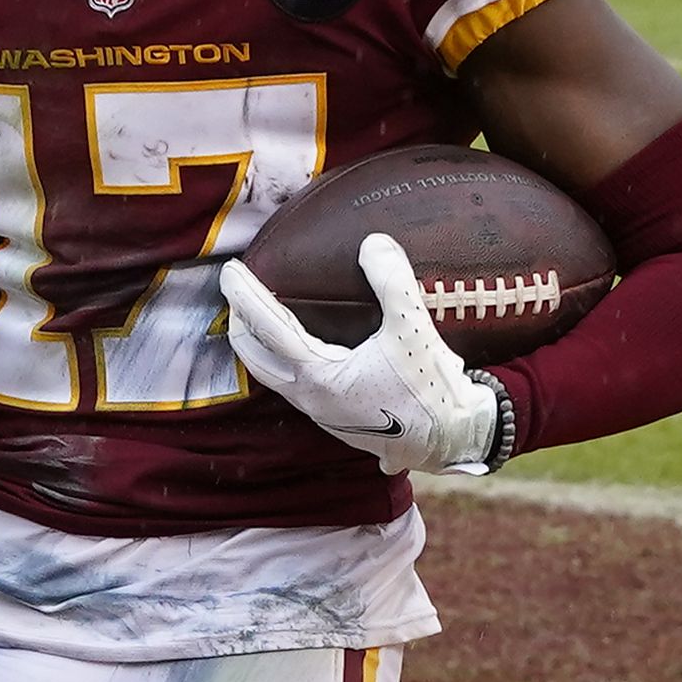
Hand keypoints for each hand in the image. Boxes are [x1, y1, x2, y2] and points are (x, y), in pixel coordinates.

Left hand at [218, 231, 504, 473]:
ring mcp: (322, 414)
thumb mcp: (414, 328)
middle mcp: (312, 399)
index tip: (229, 271)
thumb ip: (393, 282)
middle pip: (257, 359)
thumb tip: (373, 242)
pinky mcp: (337, 420)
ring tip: (257, 322)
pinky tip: (298, 352)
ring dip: (259, 348)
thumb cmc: (431, 389)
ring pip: (273, 377)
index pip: (270, 328)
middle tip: (234, 295)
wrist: (452, 439)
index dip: (246, 296)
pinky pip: (295, 387)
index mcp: (320, 376)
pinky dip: (283, 363)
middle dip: (241, 325)